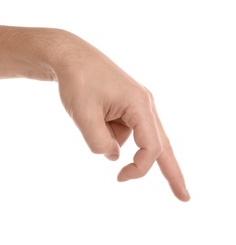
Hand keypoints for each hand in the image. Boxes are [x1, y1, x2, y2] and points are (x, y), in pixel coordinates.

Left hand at [52, 30, 189, 201]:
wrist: (71, 57)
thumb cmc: (77, 81)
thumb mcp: (83, 115)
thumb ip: (99, 142)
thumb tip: (113, 157)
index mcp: (139, 104)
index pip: (152, 146)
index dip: (139, 168)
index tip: (120, 178)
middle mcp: (144, 104)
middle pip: (162, 144)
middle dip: (171, 172)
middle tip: (184, 197)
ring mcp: (136, 104)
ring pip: (132, 137)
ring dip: (111, 138)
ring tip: (90, 114)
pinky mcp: (126, 105)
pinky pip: (122, 128)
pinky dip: (108, 131)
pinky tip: (94, 114)